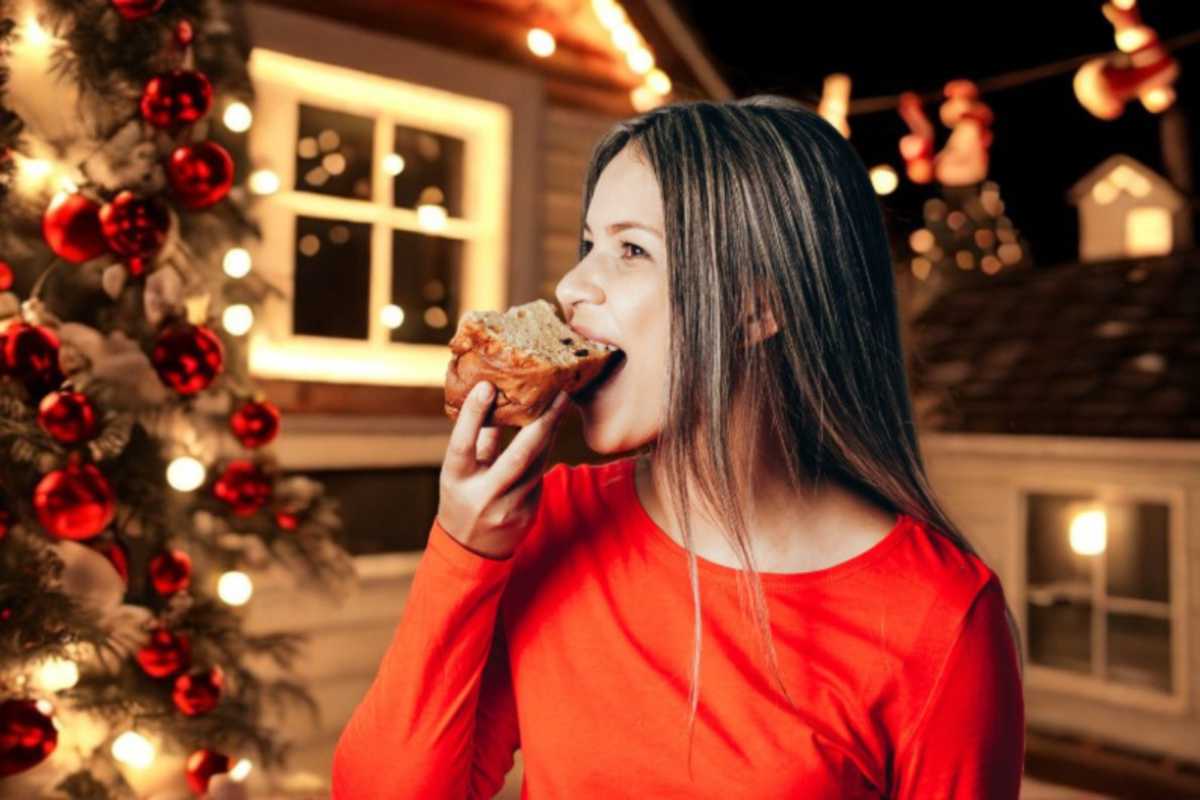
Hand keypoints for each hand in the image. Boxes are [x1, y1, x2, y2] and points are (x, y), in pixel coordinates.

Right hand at [436, 381, 569, 558]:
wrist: (471, 550)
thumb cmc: (462, 497)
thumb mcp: (457, 471)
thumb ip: (477, 439)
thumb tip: (493, 397)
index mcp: (456, 480)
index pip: (463, 444)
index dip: (473, 415)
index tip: (487, 385)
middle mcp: (483, 494)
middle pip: (518, 456)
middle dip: (542, 423)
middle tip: (559, 393)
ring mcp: (508, 507)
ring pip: (536, 463)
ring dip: (551, 432)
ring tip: (562, 404)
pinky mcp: (528, 512)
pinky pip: (539, 474)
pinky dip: (545, 450)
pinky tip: (553, 429)